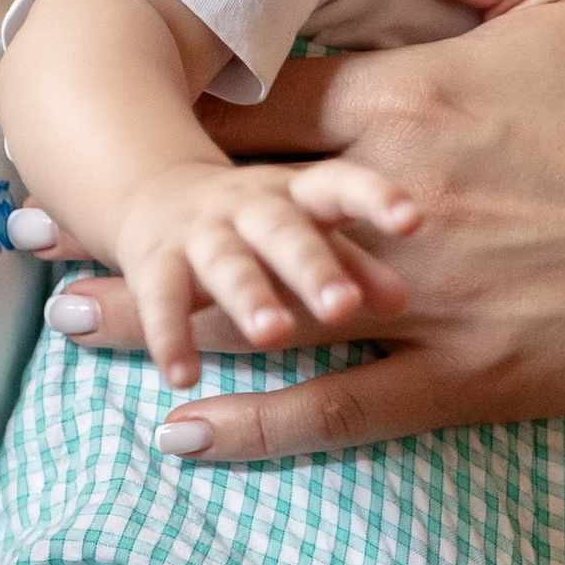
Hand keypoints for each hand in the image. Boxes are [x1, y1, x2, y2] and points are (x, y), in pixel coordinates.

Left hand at [50, 0, 564, 475]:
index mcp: (409, 96)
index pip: (256, 104)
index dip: (165, 115)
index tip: (91, 119)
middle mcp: (398, 197)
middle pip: (233, 208)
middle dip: (126, 219)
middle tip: (26, 234)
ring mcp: (427, 293)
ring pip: (265, 311)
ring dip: (159, 320)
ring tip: (66, 326)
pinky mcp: (464, 374)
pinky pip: (338, 407)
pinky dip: (254, 423)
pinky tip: (180, 432)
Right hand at [116, 156, 419, 387]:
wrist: (151, 191)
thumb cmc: (262, 224)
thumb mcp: (310, 232)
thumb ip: (356, 265)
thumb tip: (404, 302)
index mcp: (298, 195)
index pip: (341, 186)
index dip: (376, 198)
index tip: (413, 220)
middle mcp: (249, 207)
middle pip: (285, 231)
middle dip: (313, 267)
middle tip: (343, 307)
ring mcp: (200, 234)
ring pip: (227, 263)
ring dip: (249, 296)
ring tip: (273, 335)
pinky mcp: (156, 266)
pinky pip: (162, 301)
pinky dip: (171, 338)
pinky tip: (184, 378)